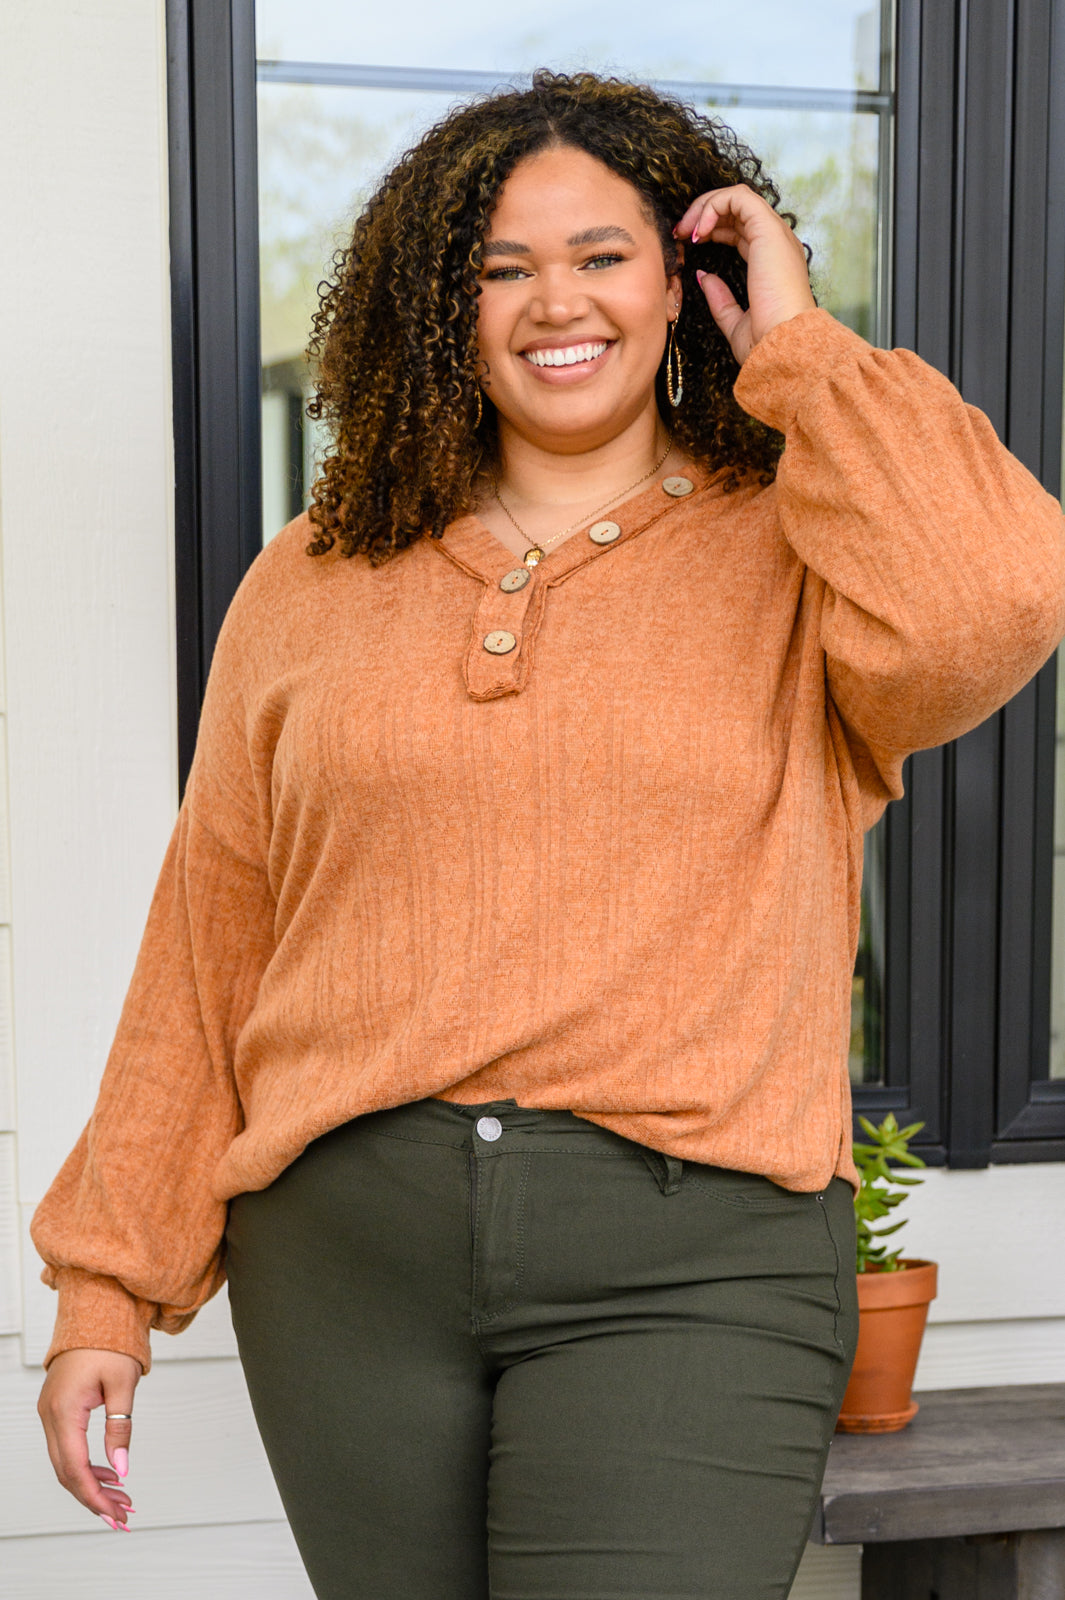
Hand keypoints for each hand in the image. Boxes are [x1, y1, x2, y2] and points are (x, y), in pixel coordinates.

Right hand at [38, 1348, 140, 1528]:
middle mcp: (50, 1416)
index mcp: (64, 1411)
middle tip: (122, 1516)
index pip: (75, 1468)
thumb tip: (121, 1469)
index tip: (116, 1514)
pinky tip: (109, 1474)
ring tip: (121, 1499)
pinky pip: (68, 1447)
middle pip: (67, 1472)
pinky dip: (87, 1465)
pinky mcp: (57, 1410)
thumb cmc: (110, 1341)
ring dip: (92, 1484)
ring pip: (66, 1463)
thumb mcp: (123, 1383)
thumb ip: (120, 1428)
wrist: (96, 1310)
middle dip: (94, 1498)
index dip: (95, 1496)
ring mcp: (50, 1414)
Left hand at [674, 185, 815, 365]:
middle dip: (703, 214)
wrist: (783, 345)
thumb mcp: (735, 322)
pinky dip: (713, 206)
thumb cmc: (766, 342)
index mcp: (771, 261)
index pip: (740, 229)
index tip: (687, 245)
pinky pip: (738, 198)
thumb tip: (703, 277)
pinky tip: (699, 231)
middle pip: (737, 209)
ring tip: (685, 230)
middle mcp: (776, 243)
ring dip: (705, 207)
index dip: (711, 230)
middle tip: (679, 233)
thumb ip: (720, 299)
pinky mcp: (768, 229)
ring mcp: (774, 234)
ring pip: (736, 197)